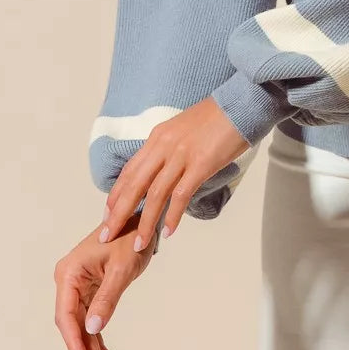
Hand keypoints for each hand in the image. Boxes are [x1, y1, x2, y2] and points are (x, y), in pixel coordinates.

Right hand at [53, 213, 154, 349]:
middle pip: (73, 324)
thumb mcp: (122, 268)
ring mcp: (78, 286)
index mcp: (69, 273)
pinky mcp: (90, 290)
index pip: (65, 315)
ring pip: (82, 326)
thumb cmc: (132, 237)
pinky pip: (92, 319)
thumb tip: (92, 329)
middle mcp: (69, 281)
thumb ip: (107, 298)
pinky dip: (99, 338)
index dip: (73, 342)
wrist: (141, 218)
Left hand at [97, 96, 250, 253]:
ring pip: (155, 194)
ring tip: (138, 245)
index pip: (130, 170)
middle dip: (119, 213)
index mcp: (158, 136)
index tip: (107, 214)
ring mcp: (181, 155)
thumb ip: (169, 148)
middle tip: (107, 235)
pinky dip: (173, 215)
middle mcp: (164, 145)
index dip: (116, 194)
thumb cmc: (217, 117)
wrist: (241, 104)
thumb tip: (162, 170)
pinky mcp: (201, 164)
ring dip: (145, 222)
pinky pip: (181, 195)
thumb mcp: (182, 129)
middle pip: (135, 184)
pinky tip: (168, 232)